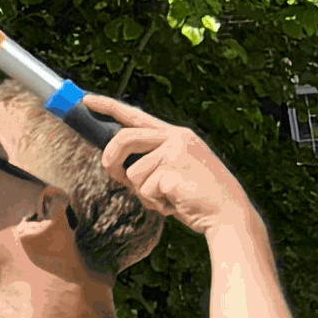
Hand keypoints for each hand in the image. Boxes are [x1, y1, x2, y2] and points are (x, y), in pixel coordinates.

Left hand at [78, 94, 255, 237]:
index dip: (110, 107)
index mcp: (177, 135)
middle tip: (112, 174)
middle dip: (111, 159)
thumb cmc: (200, 198)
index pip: (136, 116)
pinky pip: (145, 190)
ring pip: (133, 173)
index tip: (87, 100)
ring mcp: (175, 153)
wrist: (230, 217)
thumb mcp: (177, 169)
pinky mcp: (172, 171)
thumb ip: (152, 161)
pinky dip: (156, 203)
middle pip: (124, 139)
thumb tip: (116, 164)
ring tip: (169, 198)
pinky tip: (176, 205)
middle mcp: (176, 138)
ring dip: (144, 193)